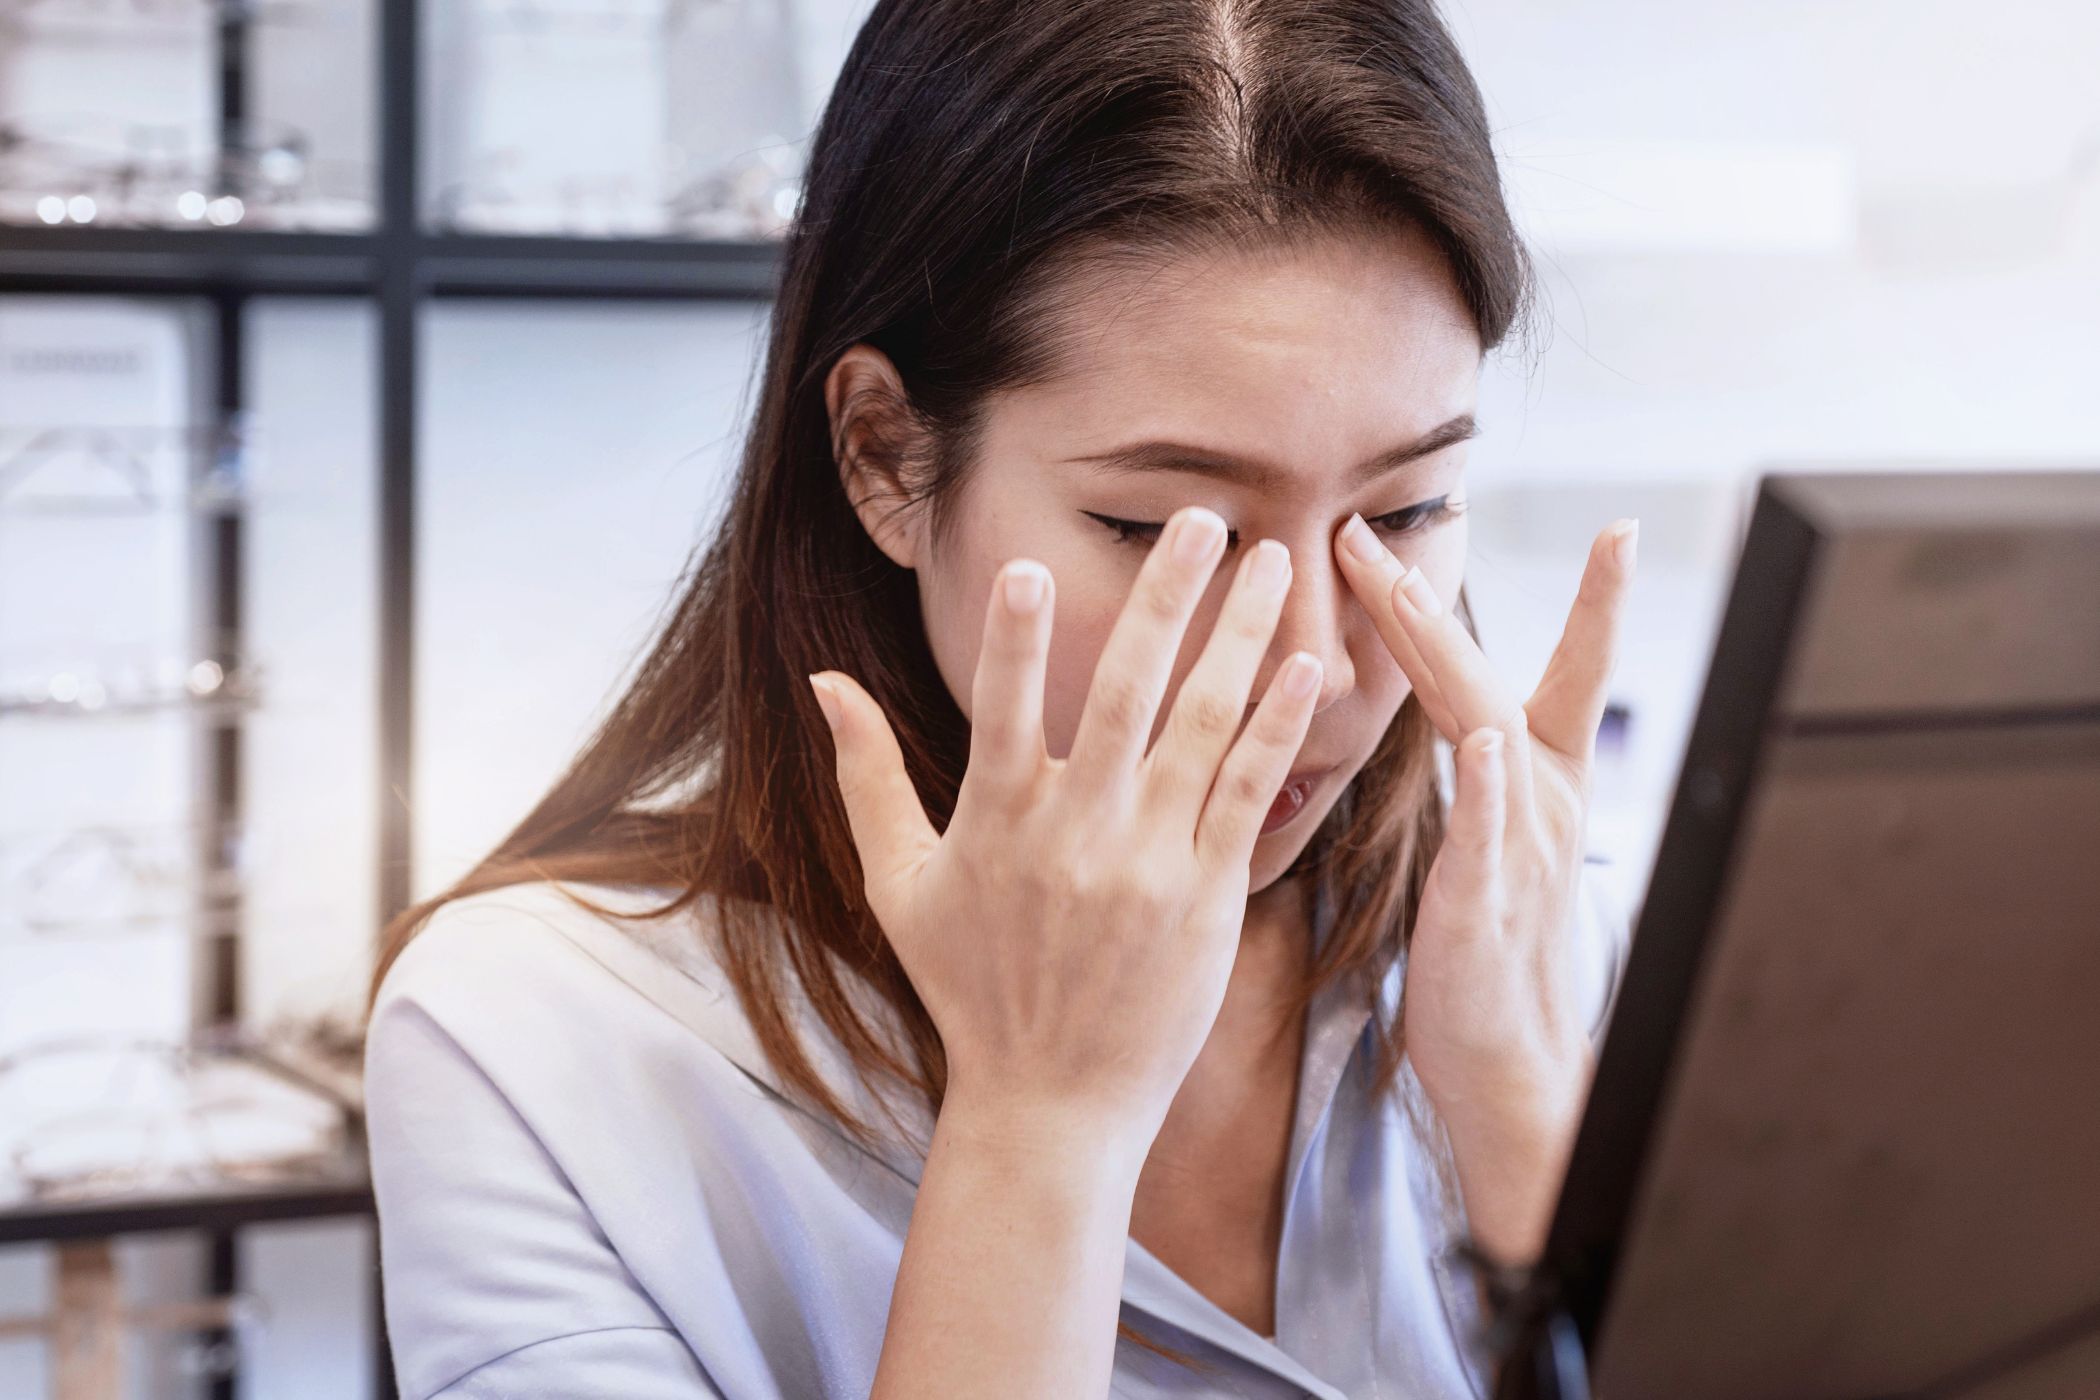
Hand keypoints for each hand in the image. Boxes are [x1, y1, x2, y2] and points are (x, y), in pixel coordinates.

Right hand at [808, 506, 1322, 1162]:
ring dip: (1240, 636)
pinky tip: (1305, 666)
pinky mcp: (1206, 895)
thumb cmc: (970, 987)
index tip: (1029, 563)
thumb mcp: (899, 885)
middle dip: (1167, 595)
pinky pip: (1247, 794)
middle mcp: (1076, 833)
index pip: (1000, 706)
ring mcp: (1148, 863)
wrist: (1051, 1101)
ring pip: (1202, 726)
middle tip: (1206, 515)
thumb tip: (821, 682)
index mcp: (996, 821)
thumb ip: (866, 776)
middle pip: (1125, 691)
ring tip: (1274, 561)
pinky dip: (1277, 728)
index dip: (1013, 635)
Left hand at [1333, 511, 1636, 1262]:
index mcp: (1539, 784)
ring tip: (1397, 592)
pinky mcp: (1487, 899)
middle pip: (1486, 676)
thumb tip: (1467, 721)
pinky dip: (1492, 786)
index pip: (1561, 672)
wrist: (1505, 1056)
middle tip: (1371, 533)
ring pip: (1485, 728)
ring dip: (1436, 656)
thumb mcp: (1486, 844)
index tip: (1621, 528)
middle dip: (1425, 601)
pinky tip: (1489, 743)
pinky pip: (1491, 832)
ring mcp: (1519, 846)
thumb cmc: (1487, 949)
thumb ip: (1477, 778)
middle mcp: (1542, 800)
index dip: (1593, 602)